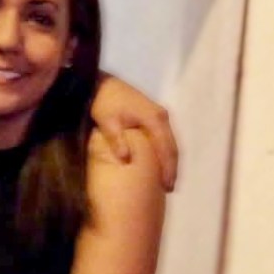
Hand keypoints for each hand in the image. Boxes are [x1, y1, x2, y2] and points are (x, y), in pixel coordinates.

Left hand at [91, 74, 178, 191]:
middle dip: (172, 167)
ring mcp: (159, 115)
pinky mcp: (153, 116)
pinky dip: (163, 152)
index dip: (168, 168)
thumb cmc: (104, 103)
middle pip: (172, 146)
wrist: (101, 85)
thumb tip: (126, 159)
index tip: (167, 185)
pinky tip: (158, 164)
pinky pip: (163, 138)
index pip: (166, 147)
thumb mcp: (108, 121)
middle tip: (169, 188)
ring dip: (169, 161)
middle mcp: (161, 116)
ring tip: (165, 180)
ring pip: (170, 142)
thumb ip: (117, 140)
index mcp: (154, 118)